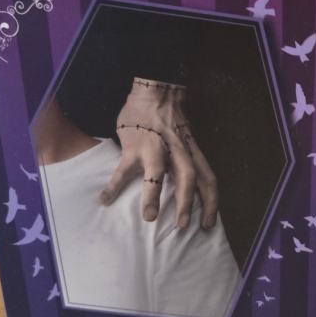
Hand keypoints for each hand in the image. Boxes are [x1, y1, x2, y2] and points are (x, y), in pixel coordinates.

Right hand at [100, 78, 218, 229]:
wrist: (153, 91)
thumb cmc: (169, 119)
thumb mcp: (185, 138)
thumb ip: (186, 158)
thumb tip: (189, 183)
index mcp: (191, 151)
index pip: (207, 178)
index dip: (211, 202)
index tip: (208, 223)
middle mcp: (177, 150)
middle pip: (188, 177)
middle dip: (186, 203)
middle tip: (183, 226)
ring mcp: (154, 147)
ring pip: (158, 172)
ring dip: (154, 195)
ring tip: (149, 217)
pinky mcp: (133, 146)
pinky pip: (123, 168)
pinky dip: (113, 185)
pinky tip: (104, 199)